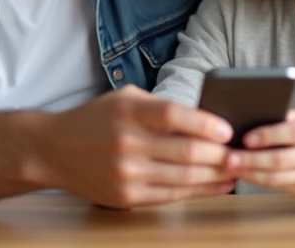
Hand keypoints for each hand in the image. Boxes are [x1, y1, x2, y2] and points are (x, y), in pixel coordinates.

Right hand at [31, 86, 236, 208]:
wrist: (52, 150)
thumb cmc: (95, 119)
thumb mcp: (124, 98)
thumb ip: (160, 106)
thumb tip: (206, 119)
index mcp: (127, 111)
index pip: (173, 115)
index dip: (204, 123)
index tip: (227, 129)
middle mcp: (126, 142)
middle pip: (185, 152)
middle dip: (220, 155)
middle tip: (242, 153)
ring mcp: (125, 173)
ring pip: (183, 177)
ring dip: (216, 175)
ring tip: (237, 170)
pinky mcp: (125, 196)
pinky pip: (171, 195)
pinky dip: (199, 191)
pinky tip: (217, 185)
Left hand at [224, 109, 294, 197]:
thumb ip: (287, 117)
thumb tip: (252, 118)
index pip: (293, 133)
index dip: (268, 136)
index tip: (246, 137)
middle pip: (281, 160)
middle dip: (251, 160)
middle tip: (228, 158)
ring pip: (278, 179)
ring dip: (251, 174)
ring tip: (230, 167)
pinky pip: (279, 187)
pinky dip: (259, 181)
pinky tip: (244, 173)